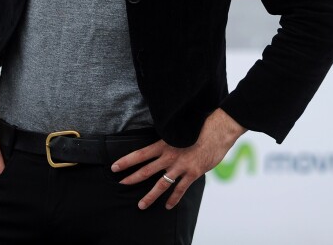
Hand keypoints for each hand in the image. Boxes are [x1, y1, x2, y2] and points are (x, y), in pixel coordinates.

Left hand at [111, 108, 245, 209]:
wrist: (218, 130)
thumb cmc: (199, 125)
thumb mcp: (179, 129)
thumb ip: (169, 136)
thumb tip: (161, 137)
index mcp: (164, 144)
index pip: (140, 154)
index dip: (126, 161)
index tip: (114, 167)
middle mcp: (170, 156)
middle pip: (146, 171)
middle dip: (132, 179)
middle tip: (121, 184)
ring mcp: (181, 166)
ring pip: (161, 185)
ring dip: (150, 196)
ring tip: (141, 205)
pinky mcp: (193, 173)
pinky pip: (180, 189)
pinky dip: (174, 199)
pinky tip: (168, 206)